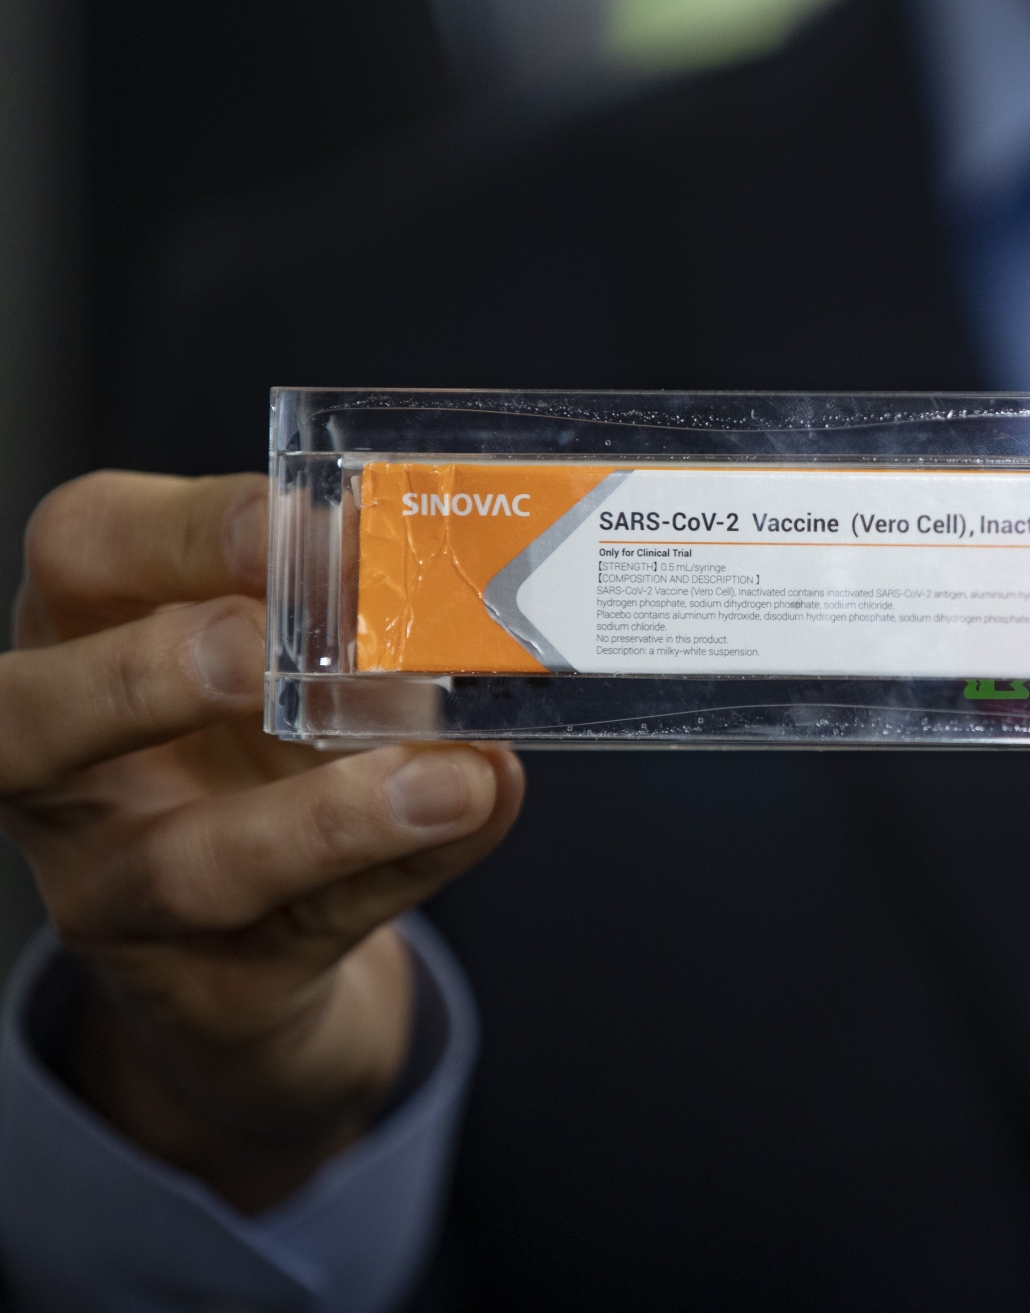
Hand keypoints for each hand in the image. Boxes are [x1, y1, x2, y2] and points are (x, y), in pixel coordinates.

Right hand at [0, 472, 522, 1212]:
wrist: (254, 965)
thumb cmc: (259, 768)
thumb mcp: (285, 673)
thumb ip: (350, 625)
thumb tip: (462, 589)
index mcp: (82, 640)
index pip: (83, 552)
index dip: (181, 531)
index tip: (294, 521)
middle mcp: (66, 772)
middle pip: (30, 719)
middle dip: (143, 678)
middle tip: (260, 648)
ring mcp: (121, 894)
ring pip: (188, 865)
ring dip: (329, 818)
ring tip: (449, 780)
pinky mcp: (213, 990)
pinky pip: (309, 929)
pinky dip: (408, 866)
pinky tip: (479, 811)